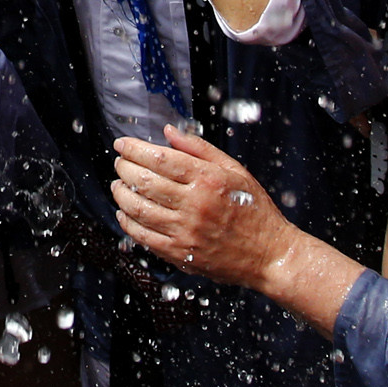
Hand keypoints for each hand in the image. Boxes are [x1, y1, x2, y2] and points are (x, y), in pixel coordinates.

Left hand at [112, 128, 296, 289]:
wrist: (269, 255)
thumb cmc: (253, 209)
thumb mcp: (234, 170)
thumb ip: (199, 149)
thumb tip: (168, 131)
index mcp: (207, 180)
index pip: (159, 158)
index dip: (134, 148)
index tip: (122, 144)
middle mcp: (194, 205)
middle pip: (144, 181)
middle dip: (124, 168)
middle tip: (119, 162)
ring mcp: (186, 232)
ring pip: (138, 209)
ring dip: (121, 193)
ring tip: (118, 184)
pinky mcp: (181, 254)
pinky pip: (144, 237)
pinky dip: (128, 223)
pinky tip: (124, 213)